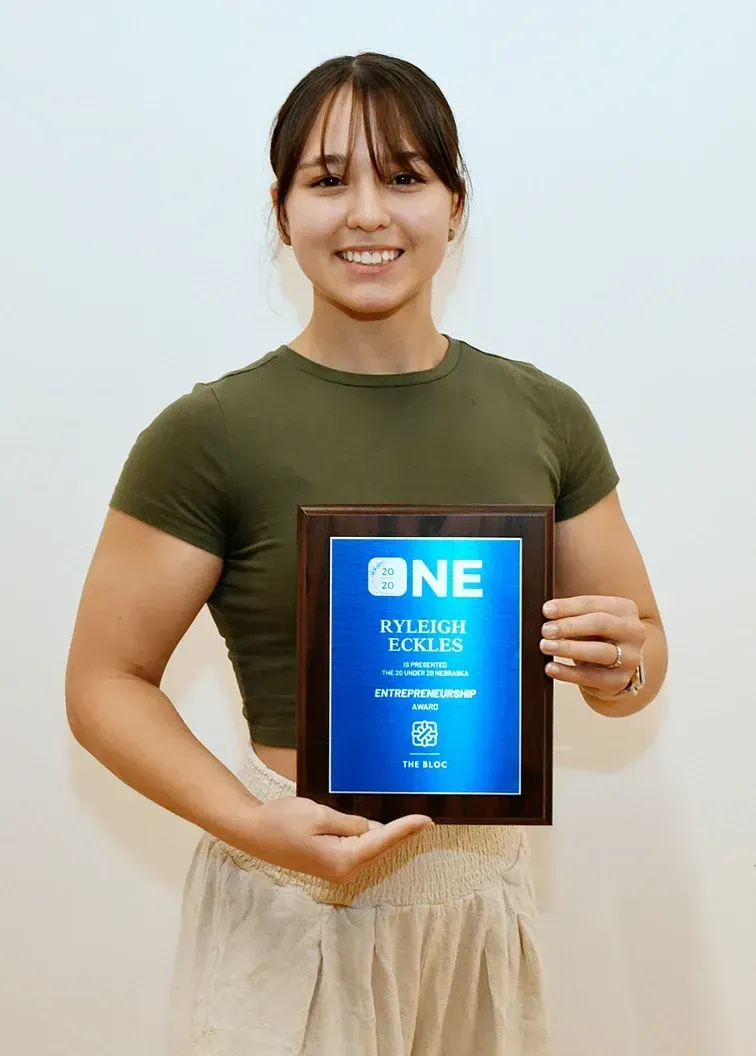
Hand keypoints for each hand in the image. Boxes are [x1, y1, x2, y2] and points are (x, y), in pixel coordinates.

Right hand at [240, 796, 433, 884]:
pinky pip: (357, 849)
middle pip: (380, 848)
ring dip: (388, 837)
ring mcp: (335, 869)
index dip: (406, 829)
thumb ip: (349, 824)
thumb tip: (369, 829)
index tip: (427, 821)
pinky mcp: (329, 862)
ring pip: (370, 849)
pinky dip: (372, 839)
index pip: (382, 841)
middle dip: (403, 834)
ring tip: (412, 825)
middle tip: (427, 821)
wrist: (252, 832)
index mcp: (342, 859)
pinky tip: (383, 830)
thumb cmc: (282, 821)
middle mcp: (342, 870)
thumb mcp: (320, 816)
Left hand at [540, 595, 645, 699]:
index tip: (547, 610)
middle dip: (569, 626)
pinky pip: (591, 676)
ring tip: (546, 646)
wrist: (617, 667)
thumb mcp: (588, 620)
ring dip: (568, 648)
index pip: (593, 604)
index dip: (567, 607)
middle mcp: (633, 632)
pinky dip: (568, 673)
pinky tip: (552, 668)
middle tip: (546, 630)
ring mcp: (630, 657)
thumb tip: (548, 613)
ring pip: (598, 651)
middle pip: (599, 624)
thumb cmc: (597, 637)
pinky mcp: (619, 680)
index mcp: (624, 609)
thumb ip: (572, 614)